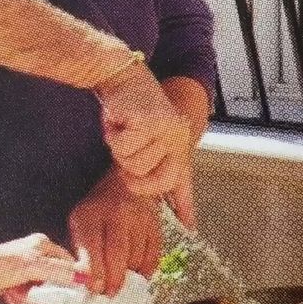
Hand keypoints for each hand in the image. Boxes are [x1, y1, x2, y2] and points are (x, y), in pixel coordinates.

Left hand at [0, 233, 78, 303]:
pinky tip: (11, 294)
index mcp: (41, 245)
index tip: (79, 290)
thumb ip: (59, 271)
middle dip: (47, 288)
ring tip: (20, 292)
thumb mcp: (32, 266)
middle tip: (39, 292)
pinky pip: (29, 296)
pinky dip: (21, 298)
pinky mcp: (17, 284)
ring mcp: (26, 270)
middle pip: (56, 277)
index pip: (67, 261)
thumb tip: (82, 275)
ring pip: (42, 289)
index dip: (73, 275)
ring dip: (32, 295)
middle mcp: (35, 255)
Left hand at [69, 170, 162, 296]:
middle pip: (117, 253)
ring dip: (129, 275)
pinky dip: (146, 269)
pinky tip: (137, 274)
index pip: (91, 246)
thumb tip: (88, 284)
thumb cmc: (96, 212)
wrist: (122, 184)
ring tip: (122, 282)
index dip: (94, 272)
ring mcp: (138, 217)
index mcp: (90, 214)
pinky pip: (153, 254)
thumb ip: (81, 253)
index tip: (95, 289)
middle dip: (114, 280)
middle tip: (110, 293)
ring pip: (136, 256)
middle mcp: (116, 213)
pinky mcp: (155, 223)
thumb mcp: (79, 225)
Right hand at [94, 64, 193, 198]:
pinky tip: (118, 121)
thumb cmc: (129, 108)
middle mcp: (178, 139)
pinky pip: (124, 147)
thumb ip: (149, 163)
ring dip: (120, 150)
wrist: (123, 76)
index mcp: (178, 144)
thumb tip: (152, 196)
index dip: (185, 206)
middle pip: (156, 182)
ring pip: (135, 165)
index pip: (183, 181)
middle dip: (134, 178)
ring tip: (123, 131)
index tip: (189, 227)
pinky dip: (113, 136)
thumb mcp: (144, 138)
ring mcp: (166, 130)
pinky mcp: (150, 122)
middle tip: (123, 161)